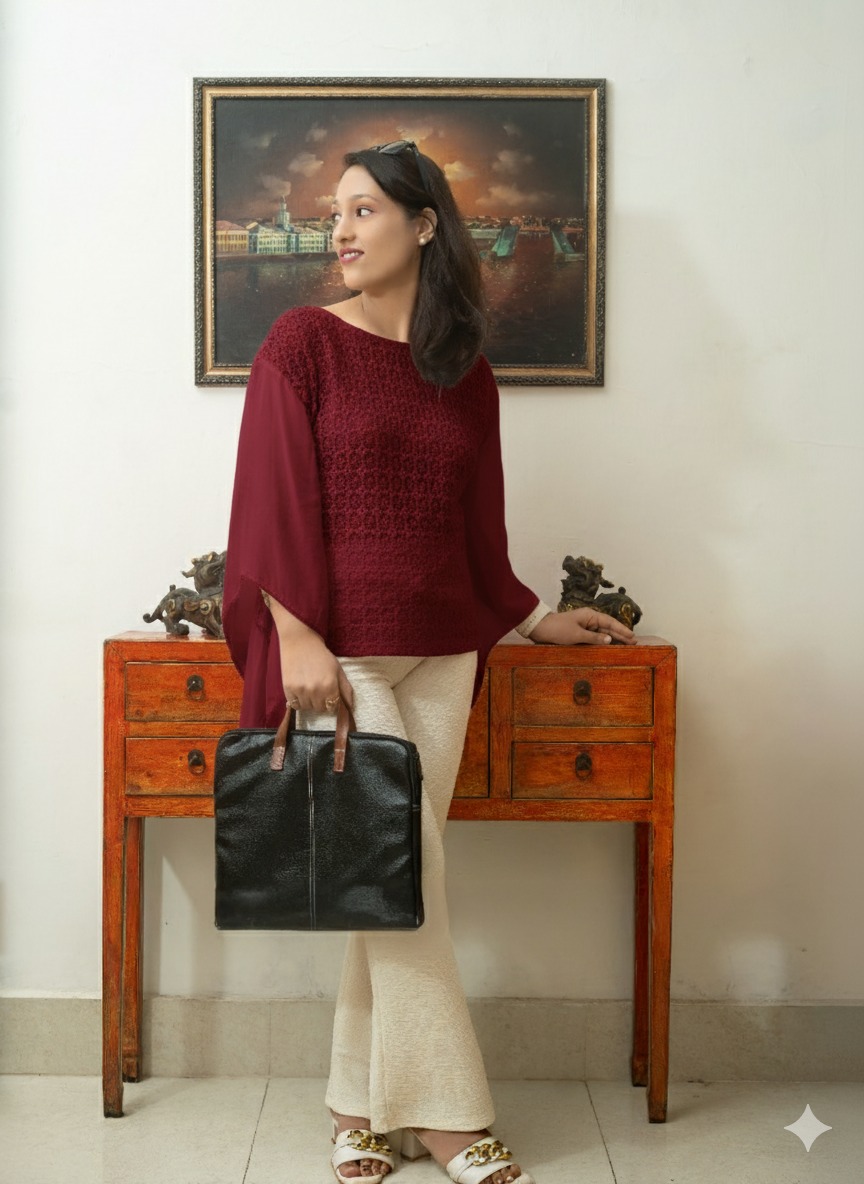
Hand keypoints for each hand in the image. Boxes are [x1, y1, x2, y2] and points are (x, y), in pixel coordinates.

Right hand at [266, 594, 353, 712]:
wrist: (300, 641)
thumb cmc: (321, 655)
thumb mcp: (338, 670)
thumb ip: (346, 689)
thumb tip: (351, 708)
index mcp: (330, 686)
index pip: (333, 708)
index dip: (332, 702)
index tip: (329, 694)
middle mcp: (315, 690)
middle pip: (320, 709)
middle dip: (321, 702)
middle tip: (319, 688)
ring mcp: (300, 690)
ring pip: (307, 708)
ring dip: (310, 702)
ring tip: (309, 688)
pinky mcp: (288, 689)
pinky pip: (295, 705)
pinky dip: (298, 701)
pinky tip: (300, 690)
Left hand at [529, 608, 635, 646]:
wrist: (540, 629)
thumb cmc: (558, 629)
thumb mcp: (577, 634)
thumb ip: (594, 637)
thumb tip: (610, 639)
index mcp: (590, 615)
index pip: (610, 622)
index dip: (622, 630)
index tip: (632, 636)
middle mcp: (589, 620)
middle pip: (608, 628)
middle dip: (621, 635)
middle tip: (634, 643)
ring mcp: (584, 626)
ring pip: (602, 633)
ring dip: (613, 639)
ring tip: (626, 645)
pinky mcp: (579, 634)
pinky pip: (594, 638)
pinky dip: (602, 642)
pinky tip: (609, 647)